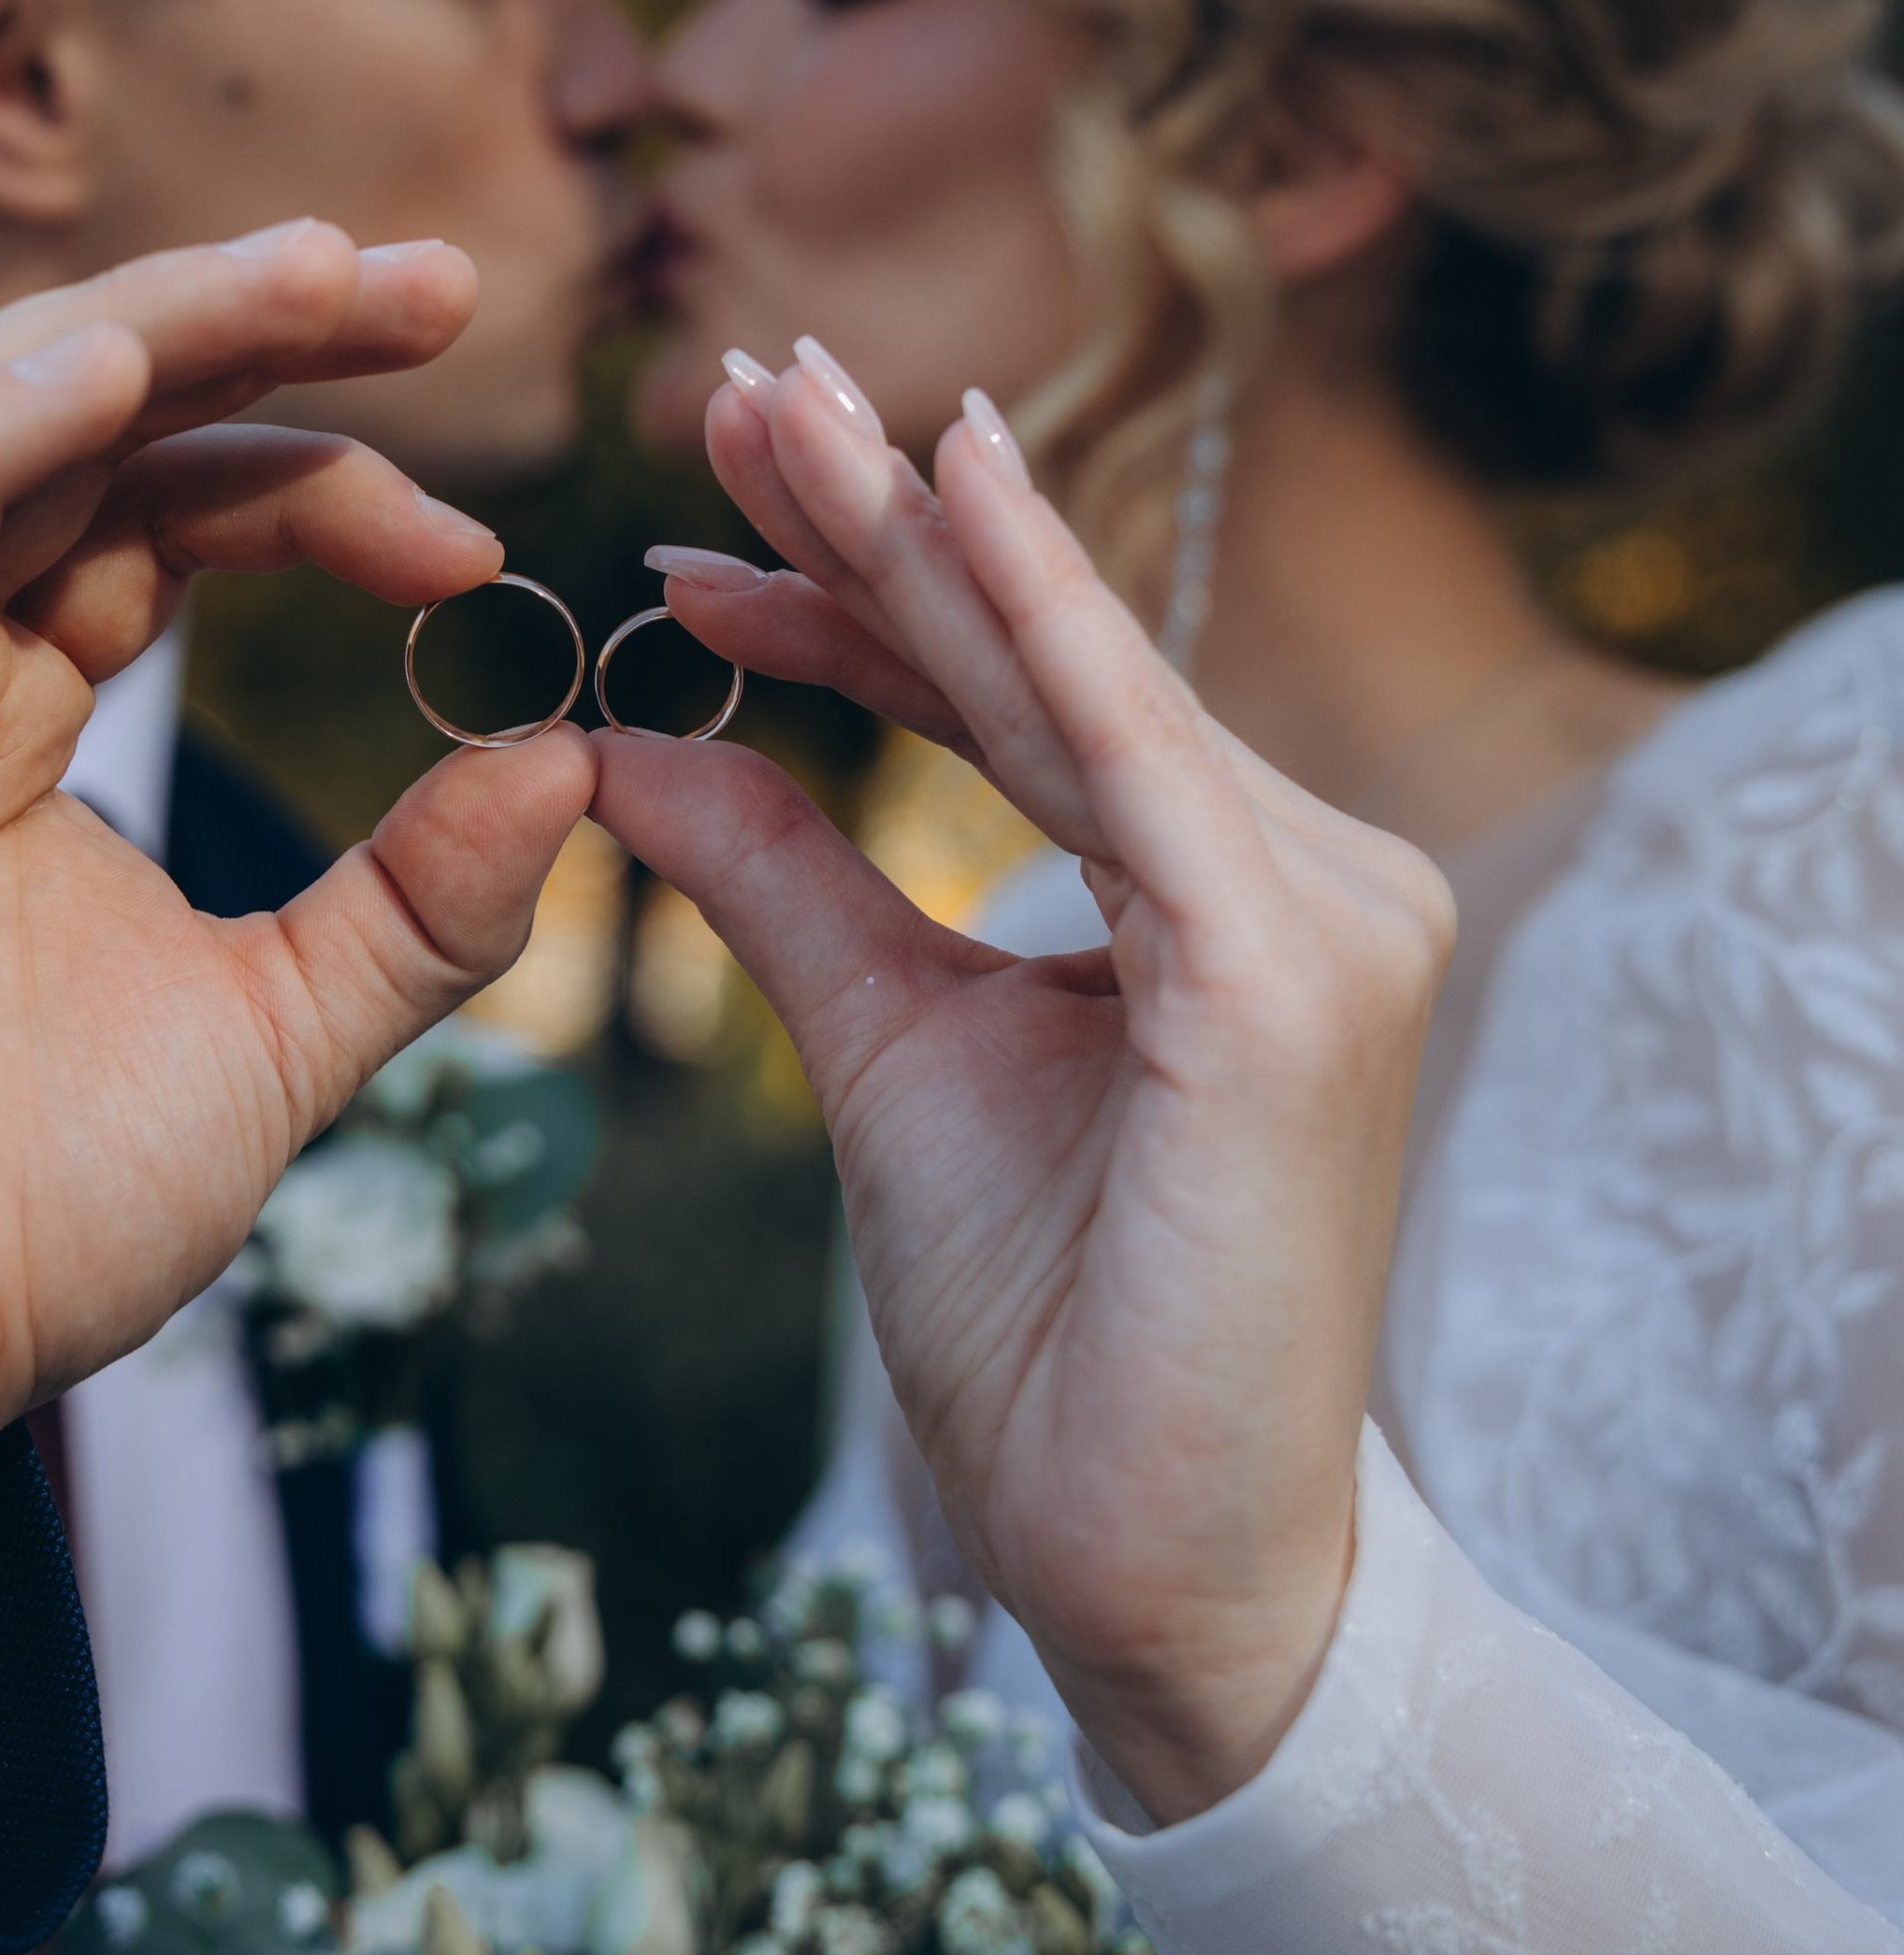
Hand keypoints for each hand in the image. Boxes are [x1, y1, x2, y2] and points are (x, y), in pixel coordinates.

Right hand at [0, 226, 594, 1646]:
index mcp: (19, 699)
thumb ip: (419, 907)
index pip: (169, 500)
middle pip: (69, 414)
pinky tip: (86, 387)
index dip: (324, 472)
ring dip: (114, 331)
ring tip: (293, 278)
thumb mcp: (277, 1036)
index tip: (485, 531)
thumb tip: (573, 758)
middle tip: (432, 282)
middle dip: (247, 322)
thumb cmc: (24, 1214)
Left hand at [589, 360, 1450, 1824]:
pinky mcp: (1290, 978)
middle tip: (734, 376)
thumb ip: (788, 885)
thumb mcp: (889, 1056)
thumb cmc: (1052, 1334)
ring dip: (915, 533)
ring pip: (1072, 682)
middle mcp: (1306, 869)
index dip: (863, 599)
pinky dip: (1030, 613)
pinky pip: (1129, 758)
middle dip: (877, 516)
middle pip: (1043, 661)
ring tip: (769, 402)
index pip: (1014, 706)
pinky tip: (940, 489)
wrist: (1161, 1578)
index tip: (706, 516)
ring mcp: (1321, 913)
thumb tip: (634, 742)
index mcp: (1222, 894)